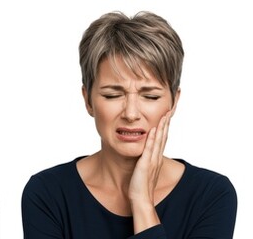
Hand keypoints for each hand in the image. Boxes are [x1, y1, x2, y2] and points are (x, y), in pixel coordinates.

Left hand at [128, 111, 170, 232]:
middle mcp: (156, 158)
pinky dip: (151, 139)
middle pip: (163, 138)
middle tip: (169, 111)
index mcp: (156, 159)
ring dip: (161, 128)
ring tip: (164, 115)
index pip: (162, 140)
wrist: (141, 199)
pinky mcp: (145, 165)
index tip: (166, 117)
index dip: (164, 128)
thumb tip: (144, 156)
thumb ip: (145, 162)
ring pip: (158, 141)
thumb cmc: (140, 187)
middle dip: (166, 124)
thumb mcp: (144, 171)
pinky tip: (152, 130)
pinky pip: (149, 150)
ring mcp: (152, 161)